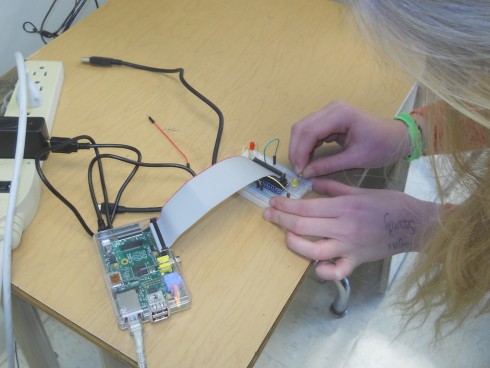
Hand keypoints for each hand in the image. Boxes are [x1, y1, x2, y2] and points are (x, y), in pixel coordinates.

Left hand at [263, 179, 438, 279]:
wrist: (415, 224)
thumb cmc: (389, 204)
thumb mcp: (360, 189)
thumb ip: (333, 186)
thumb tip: (311, 181)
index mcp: (344, 207)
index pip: (305, 206)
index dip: (285, 204)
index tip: (273, 202)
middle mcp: (343, 227)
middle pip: (303, 225)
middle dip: (281, 219)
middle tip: (268, 215)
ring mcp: (349, 247)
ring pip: (313, 250)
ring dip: (294, 243)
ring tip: (286, 235)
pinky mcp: (356, 261)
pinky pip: (336, 271)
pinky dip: (323, 271)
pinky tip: (314, 265)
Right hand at [289, 100, 410, 176]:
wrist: (397, 138)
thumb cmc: (382, 147)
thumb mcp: (356, 159)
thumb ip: (328, 165)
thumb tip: (306, 173)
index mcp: (340, 115)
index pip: (309, 132)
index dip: (300, 152)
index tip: (300, 171)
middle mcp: (331, 109)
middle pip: (301, 127)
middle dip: (296, 150)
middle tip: (298, 170)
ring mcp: (330, 112)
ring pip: (303, 128)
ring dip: (299, 148)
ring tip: (303, 166)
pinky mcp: (330, 119)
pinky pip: (310, 131)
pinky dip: (306, 145)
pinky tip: (308, 159)